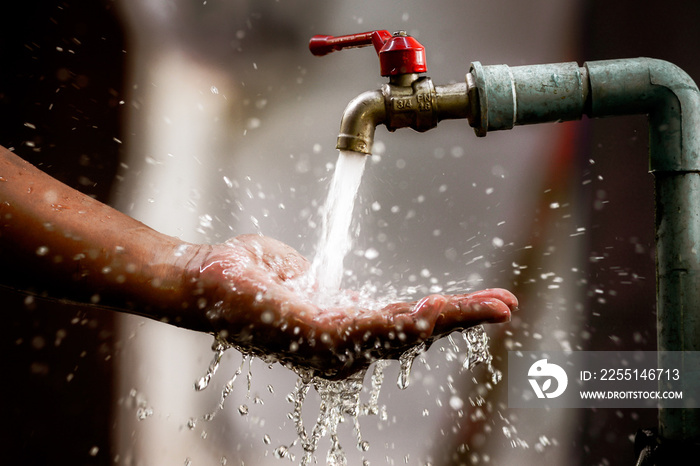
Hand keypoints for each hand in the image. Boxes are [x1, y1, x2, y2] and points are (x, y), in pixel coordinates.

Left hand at [186, 234, 516, 379]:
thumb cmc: (245, 277)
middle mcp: (341, 346)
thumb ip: (326, 286)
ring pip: (400, 333)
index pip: (403, 321)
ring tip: (489, 306)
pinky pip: (369, 329)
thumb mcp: (298, 276)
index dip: (445, 313)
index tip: (485, 301)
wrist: (202, 278)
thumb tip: (337, 285)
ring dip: (447, 319)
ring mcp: (330, 344)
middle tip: (506, 305)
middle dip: (462, 319)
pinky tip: (434, 309)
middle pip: (412, 332)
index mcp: (342, 328)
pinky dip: (405, 320)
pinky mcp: (314, 335)